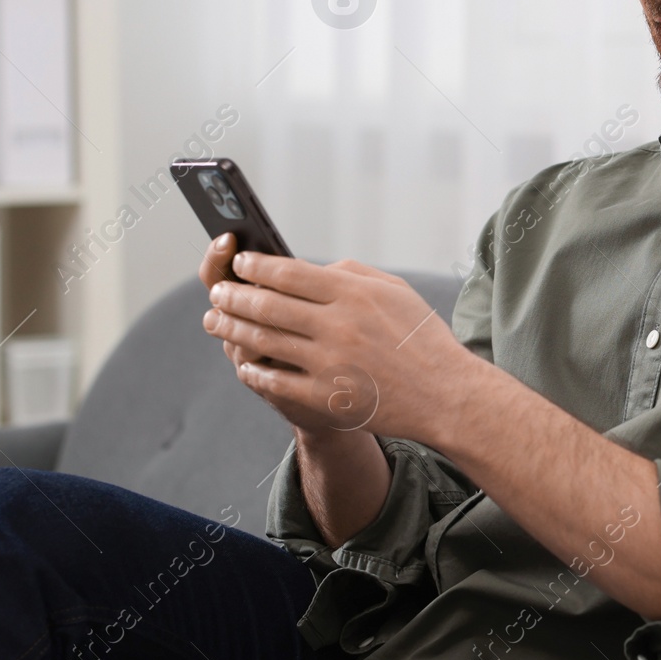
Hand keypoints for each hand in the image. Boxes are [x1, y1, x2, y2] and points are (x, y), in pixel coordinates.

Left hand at [200, 249, 488, 444]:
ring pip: (263, 341)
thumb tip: (308, 266)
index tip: (240, 262)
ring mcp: (328, 364)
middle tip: (219, 292)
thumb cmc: (421, 339)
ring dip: (232, 329)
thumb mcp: (395, 290)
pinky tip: (243, 362)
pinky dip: (252, 369)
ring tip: (216, 321)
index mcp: (353, 294)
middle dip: (234, 295)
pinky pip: (275, 380)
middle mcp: (337, 325)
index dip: (255, 266)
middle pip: (267, 305)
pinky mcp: (325, 397)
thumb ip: (351, 273)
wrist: (444, 395)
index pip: (288, 272)